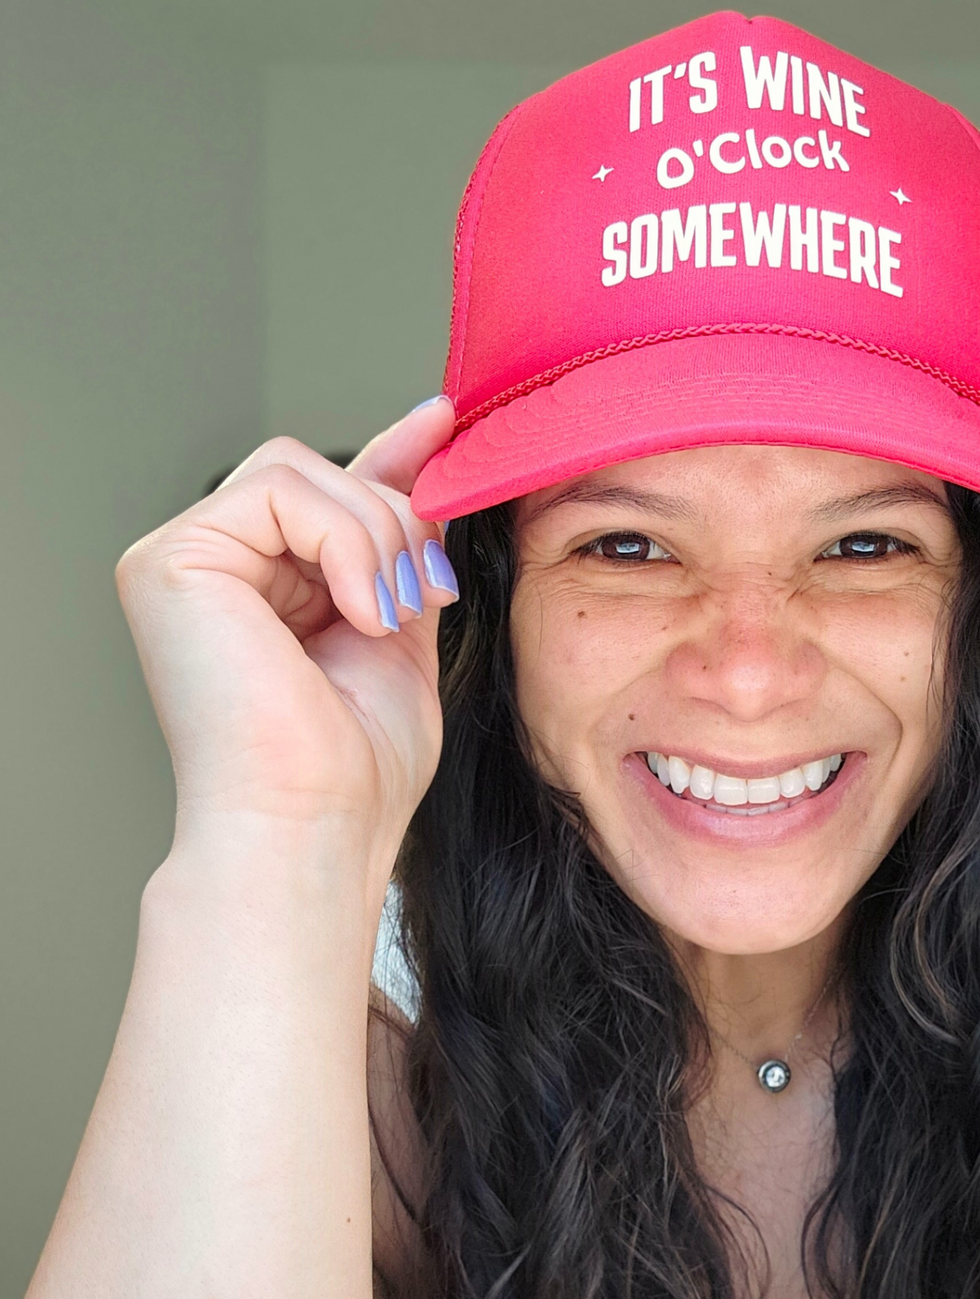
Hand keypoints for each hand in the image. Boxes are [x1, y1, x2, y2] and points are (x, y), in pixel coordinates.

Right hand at [115, 399, 456, 866]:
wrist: (315, 828)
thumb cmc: (352, 772)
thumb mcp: (400, 632)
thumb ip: (401, 552)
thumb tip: (426, 468)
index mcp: (261, 591)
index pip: (322, 495)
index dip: (387, 456)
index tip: (445, 424)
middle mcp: (213, 572)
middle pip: (316, 471)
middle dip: (393, 521)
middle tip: (423, 596)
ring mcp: (182, 563)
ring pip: (300, 469)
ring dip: (373, 538)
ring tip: (385, 617)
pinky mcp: (170, 562)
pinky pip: (281, 488)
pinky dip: (343, 543)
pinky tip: (357, 613)